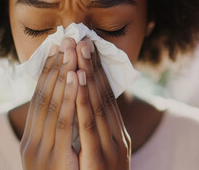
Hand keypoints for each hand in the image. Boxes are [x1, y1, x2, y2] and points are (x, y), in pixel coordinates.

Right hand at [20, 38, 78, 169]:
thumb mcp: (56, 157)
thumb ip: (58, 134)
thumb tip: (66, 107)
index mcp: (32, 141)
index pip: (39, 100)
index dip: (48, 73)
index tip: (56, 48)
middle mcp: (33, 144)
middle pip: (45, 97)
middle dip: (57, 67)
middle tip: (65, 38)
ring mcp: (44, 152)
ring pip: (54, 105)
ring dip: (63, 75)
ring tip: (70, 50)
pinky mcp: (59, 159)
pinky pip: (65, 123)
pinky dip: (69, 98)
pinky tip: (75, 78)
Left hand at [75, 38, 130, 169]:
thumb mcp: (108, 159)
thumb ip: (104, 138)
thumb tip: (97, 116)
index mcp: (119, 137)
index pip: (108, 99)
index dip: (99, 74)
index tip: (90, 51)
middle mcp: (118, 137)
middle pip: (105, 96)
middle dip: (94, 67)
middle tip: (84, 40)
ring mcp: (111, 147)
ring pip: (98, 104)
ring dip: (89, 75)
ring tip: (80, 51)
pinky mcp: (99, 157)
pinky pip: (89, 125)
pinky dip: (84, 100)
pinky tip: (79, 81)